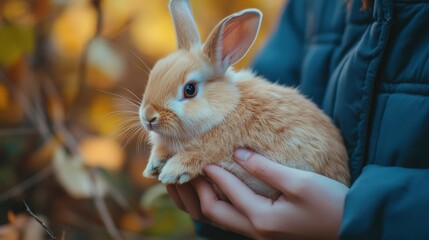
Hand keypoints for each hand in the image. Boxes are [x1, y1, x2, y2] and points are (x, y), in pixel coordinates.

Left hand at [167, 149, 348, 238]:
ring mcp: (260, 234)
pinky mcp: (267, 232)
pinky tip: (221, 193)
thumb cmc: (329, 203)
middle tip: (186, 171)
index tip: (197, 155)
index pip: (226, 191)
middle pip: (214, 212)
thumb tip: (238, 152)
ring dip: (205, 200)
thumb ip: (264, 168)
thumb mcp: (298, 182)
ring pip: (221, 220)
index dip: (211, 172)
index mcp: (262, 218)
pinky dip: (221, 205)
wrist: (352, 226)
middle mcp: (256, 230)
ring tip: (195, 182)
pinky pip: (234, 220)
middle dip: (197, 192)